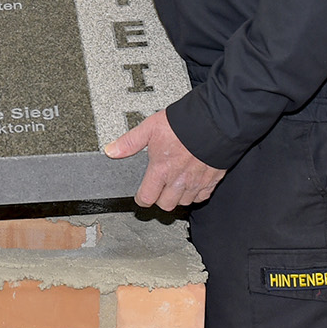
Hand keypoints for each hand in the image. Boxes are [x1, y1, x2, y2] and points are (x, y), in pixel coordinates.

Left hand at [103, 109, 224, 210]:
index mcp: (161, 170)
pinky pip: (202, 197)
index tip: (141, 196)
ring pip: (184, 202)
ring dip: (177, 196)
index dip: (141, 199)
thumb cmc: (183, 124)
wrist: (214, 122)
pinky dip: (195, 194)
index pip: (147, 198)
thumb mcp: (150, 128)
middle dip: (159, 199)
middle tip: (158, 188)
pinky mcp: (211, 180)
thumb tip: (112, 151)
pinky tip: (191, 183)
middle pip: (165, 205)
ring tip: (174, 184)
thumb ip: (130, 142)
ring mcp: (196, 182)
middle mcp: (178, 180)